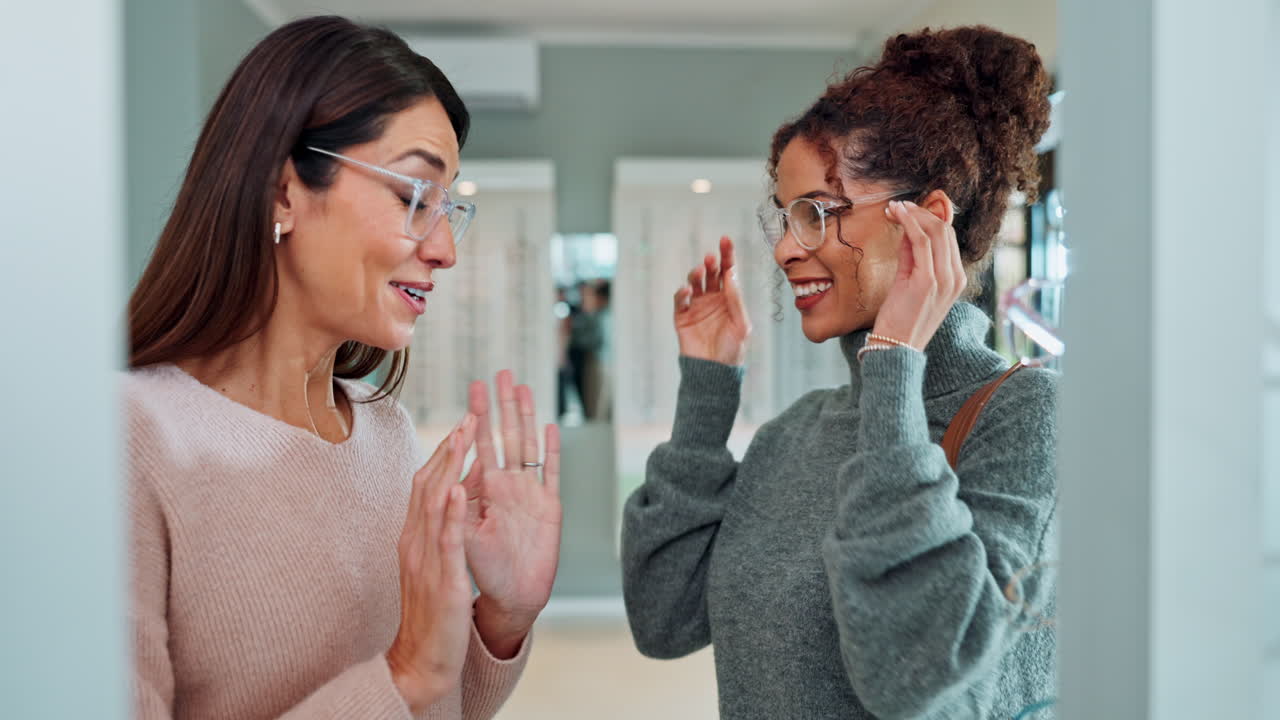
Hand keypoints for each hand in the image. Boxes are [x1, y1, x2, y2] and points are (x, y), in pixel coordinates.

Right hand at [386, 416, 476, 713]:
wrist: (423, 657)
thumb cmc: (432, 612)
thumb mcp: (433, 564)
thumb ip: (438, 533)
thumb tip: (449, 502)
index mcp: (415, 536)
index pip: (427, 485)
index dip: (445, 453)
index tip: (463, 425)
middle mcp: (416, 540)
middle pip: (428, 483)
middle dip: (450, 447)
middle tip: (470, 414)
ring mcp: (426, 557)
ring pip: (435, 501)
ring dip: (450, 465)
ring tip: (466, 435)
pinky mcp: (443, 577)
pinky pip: (447, 539)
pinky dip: (453, 511)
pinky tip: (461, 488)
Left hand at [460, 371, 561, 652]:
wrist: (512, 598)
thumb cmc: (483, 570)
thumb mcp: (461, 539)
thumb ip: (455, 511)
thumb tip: (446, 483)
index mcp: (484, 491)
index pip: (479, 446)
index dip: (476, 419)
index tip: (473, 391)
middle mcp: (508, 487)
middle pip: (505, 436)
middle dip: (501, 405)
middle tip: (497, 373)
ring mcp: (530, 494)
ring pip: (528, 446)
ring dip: (525, 417)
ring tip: (522, 388)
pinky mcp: (550, 508)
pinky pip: (550, 473)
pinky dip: (550, 451)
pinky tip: (549, 427)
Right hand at [673, 236, 751, 365]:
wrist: (715, 372)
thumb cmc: (732, 350)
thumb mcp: (741, 324)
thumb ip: (736, 299)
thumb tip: (731, 274)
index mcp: (729, 298)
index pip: (728, 272)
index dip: (727, 255)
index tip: (726, 240)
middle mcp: (712, 298)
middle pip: (711, 274)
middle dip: (712, 263)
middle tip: (712, 258)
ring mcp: (696, 307)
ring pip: (695, 283)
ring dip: (696, 274)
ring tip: (700, 271)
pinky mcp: (682, 317)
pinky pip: (680, 301)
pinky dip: (682, 293)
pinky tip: (688, 290)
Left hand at [873, 199, 966, 348]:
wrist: (896, 349)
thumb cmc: (900, 319)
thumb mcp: (909, 282)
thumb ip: (911, 257)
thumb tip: (906, 230)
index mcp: (956, 279)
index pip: (948, 238)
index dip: (928, 218)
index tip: (907, 210)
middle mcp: (955, 278)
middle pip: (945, 230)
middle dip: (920, 212)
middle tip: (898, 206)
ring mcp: (944, 279)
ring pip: (935, 231)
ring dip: (913, 214)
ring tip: (894, 207)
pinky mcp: (928, 280)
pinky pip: (921, 241)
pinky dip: (909, 223)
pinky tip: (897, 214)